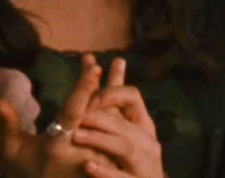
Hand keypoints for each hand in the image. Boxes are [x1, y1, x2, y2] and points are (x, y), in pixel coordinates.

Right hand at [0, 54, 114, 177]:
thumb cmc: (27, 175)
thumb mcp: (12, 153)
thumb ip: (8, 126)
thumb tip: (1, 100)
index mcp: (57, 147)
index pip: (73, 113)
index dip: (84, 90)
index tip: (95, 69)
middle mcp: (81, 153)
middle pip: (100, 113)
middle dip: (107, 85)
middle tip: (116, 61)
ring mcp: (98, 160)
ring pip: (114, 122)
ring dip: (116, 95)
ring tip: (120, 67)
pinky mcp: (107, 165)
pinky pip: (118, 134)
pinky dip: (121, 111)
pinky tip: (121, 92)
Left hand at [73, 58, 166, 177]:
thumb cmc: (133, 154)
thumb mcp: (124, 124)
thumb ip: (113, 96)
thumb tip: (106, 59)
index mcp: (142, 123)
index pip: (132, 96)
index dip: (110, 93)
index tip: (89, 95)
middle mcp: (148, 142)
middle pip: (124, 122)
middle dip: (100, 117)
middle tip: (77, 115)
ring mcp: (146, 164)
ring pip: (125, 147)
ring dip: (100, 139)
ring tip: (77, 135)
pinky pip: (123, 177)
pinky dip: (106, 172)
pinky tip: (89, 167)